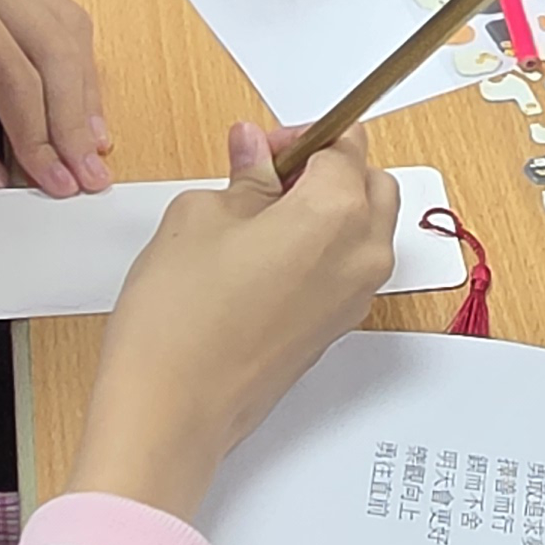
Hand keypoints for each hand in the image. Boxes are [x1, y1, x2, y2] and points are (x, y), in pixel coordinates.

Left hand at [0, 0, 111, 222]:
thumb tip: (8, 185)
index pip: (13, 74)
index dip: (39, 135)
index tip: (56, 183)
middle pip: (52, 52)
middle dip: (71, 122)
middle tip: (86, 176)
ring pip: (68, 38)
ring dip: (82, 100)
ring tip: (89, 154)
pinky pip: (63, 26)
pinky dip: (75, 76)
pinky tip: (81, 119)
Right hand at [69, 122, 399, 517]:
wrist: (175, 408)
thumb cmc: (181, 317)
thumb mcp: (201, 216)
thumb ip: (243, 176)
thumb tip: (254, 151)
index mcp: (338, 212)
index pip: (345, 145)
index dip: (300, 137)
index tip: (262, 146)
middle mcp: (363, 255)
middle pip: (370, 185)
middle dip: (327, 170)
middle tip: (264, 175)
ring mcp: (356, 297)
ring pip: (366, 230)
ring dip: (330, 210)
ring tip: (261, 216)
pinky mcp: (337, 329)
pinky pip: (348, 270)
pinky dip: (323, 250)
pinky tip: (267, 256)